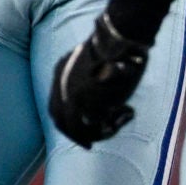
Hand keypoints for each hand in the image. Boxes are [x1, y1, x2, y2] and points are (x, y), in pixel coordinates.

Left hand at [50, 13, 150, 145]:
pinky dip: (116, 125)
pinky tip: (129, 111)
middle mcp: (62, 87)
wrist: (121, 40)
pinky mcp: (90, 103)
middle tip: (91, 144)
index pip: (55, 109)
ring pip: (82, 130)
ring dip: (103, 132)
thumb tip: (99, 108)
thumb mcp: (93, 65)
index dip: (67, 124)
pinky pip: (101, 126)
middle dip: (79, 136)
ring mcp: (74, 96)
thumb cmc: (116, 48)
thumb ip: (87, 83)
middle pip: (63, 124)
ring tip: (123, 117)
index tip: (80, 134)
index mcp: (60, 73)